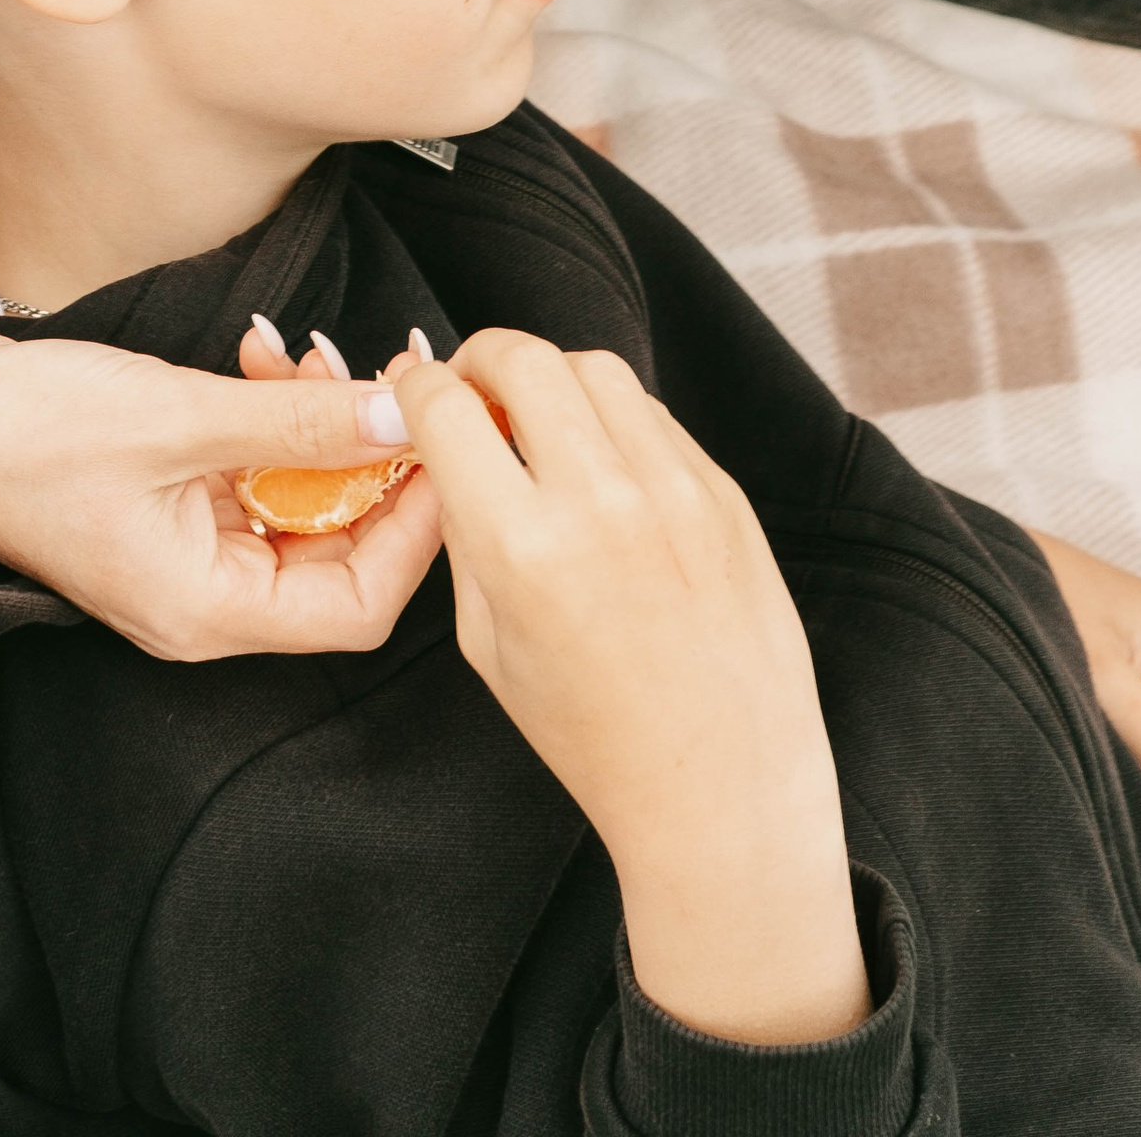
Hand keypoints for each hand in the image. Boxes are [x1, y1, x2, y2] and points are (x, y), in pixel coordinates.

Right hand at [0, 279, 442, 659]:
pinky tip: (260, 358)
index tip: (438, 442)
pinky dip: (273, 418)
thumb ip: (300, 420)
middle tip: (386, 377)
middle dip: (370, 462)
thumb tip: (405, 415)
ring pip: (300, 504)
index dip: (414, 529)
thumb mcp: (179, 416)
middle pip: (340, 557)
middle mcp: (203, 598)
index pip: (358, 608)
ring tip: (303, 353)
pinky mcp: (169, 505)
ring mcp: (185, 553)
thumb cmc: (26, 432)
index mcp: (206, 611)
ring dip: (320, 426)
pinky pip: (254, 475)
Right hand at [394, 328, 867, 1048]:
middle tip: (474, 389)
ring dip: (553, 378)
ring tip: (541, 423)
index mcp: (523, 547)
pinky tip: (603, 466)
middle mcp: (601, 500)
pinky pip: (654, 416)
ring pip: (597, 368)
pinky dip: (615, 420)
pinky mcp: (722, 491)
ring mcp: (673, 488)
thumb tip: (449, 452)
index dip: (419, 388)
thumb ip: (465, 536)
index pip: (448, 408)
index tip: (418, 393)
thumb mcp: (489, 646)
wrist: (721, 782)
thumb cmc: (598, 736)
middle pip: (524, 358)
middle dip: (482, 360)